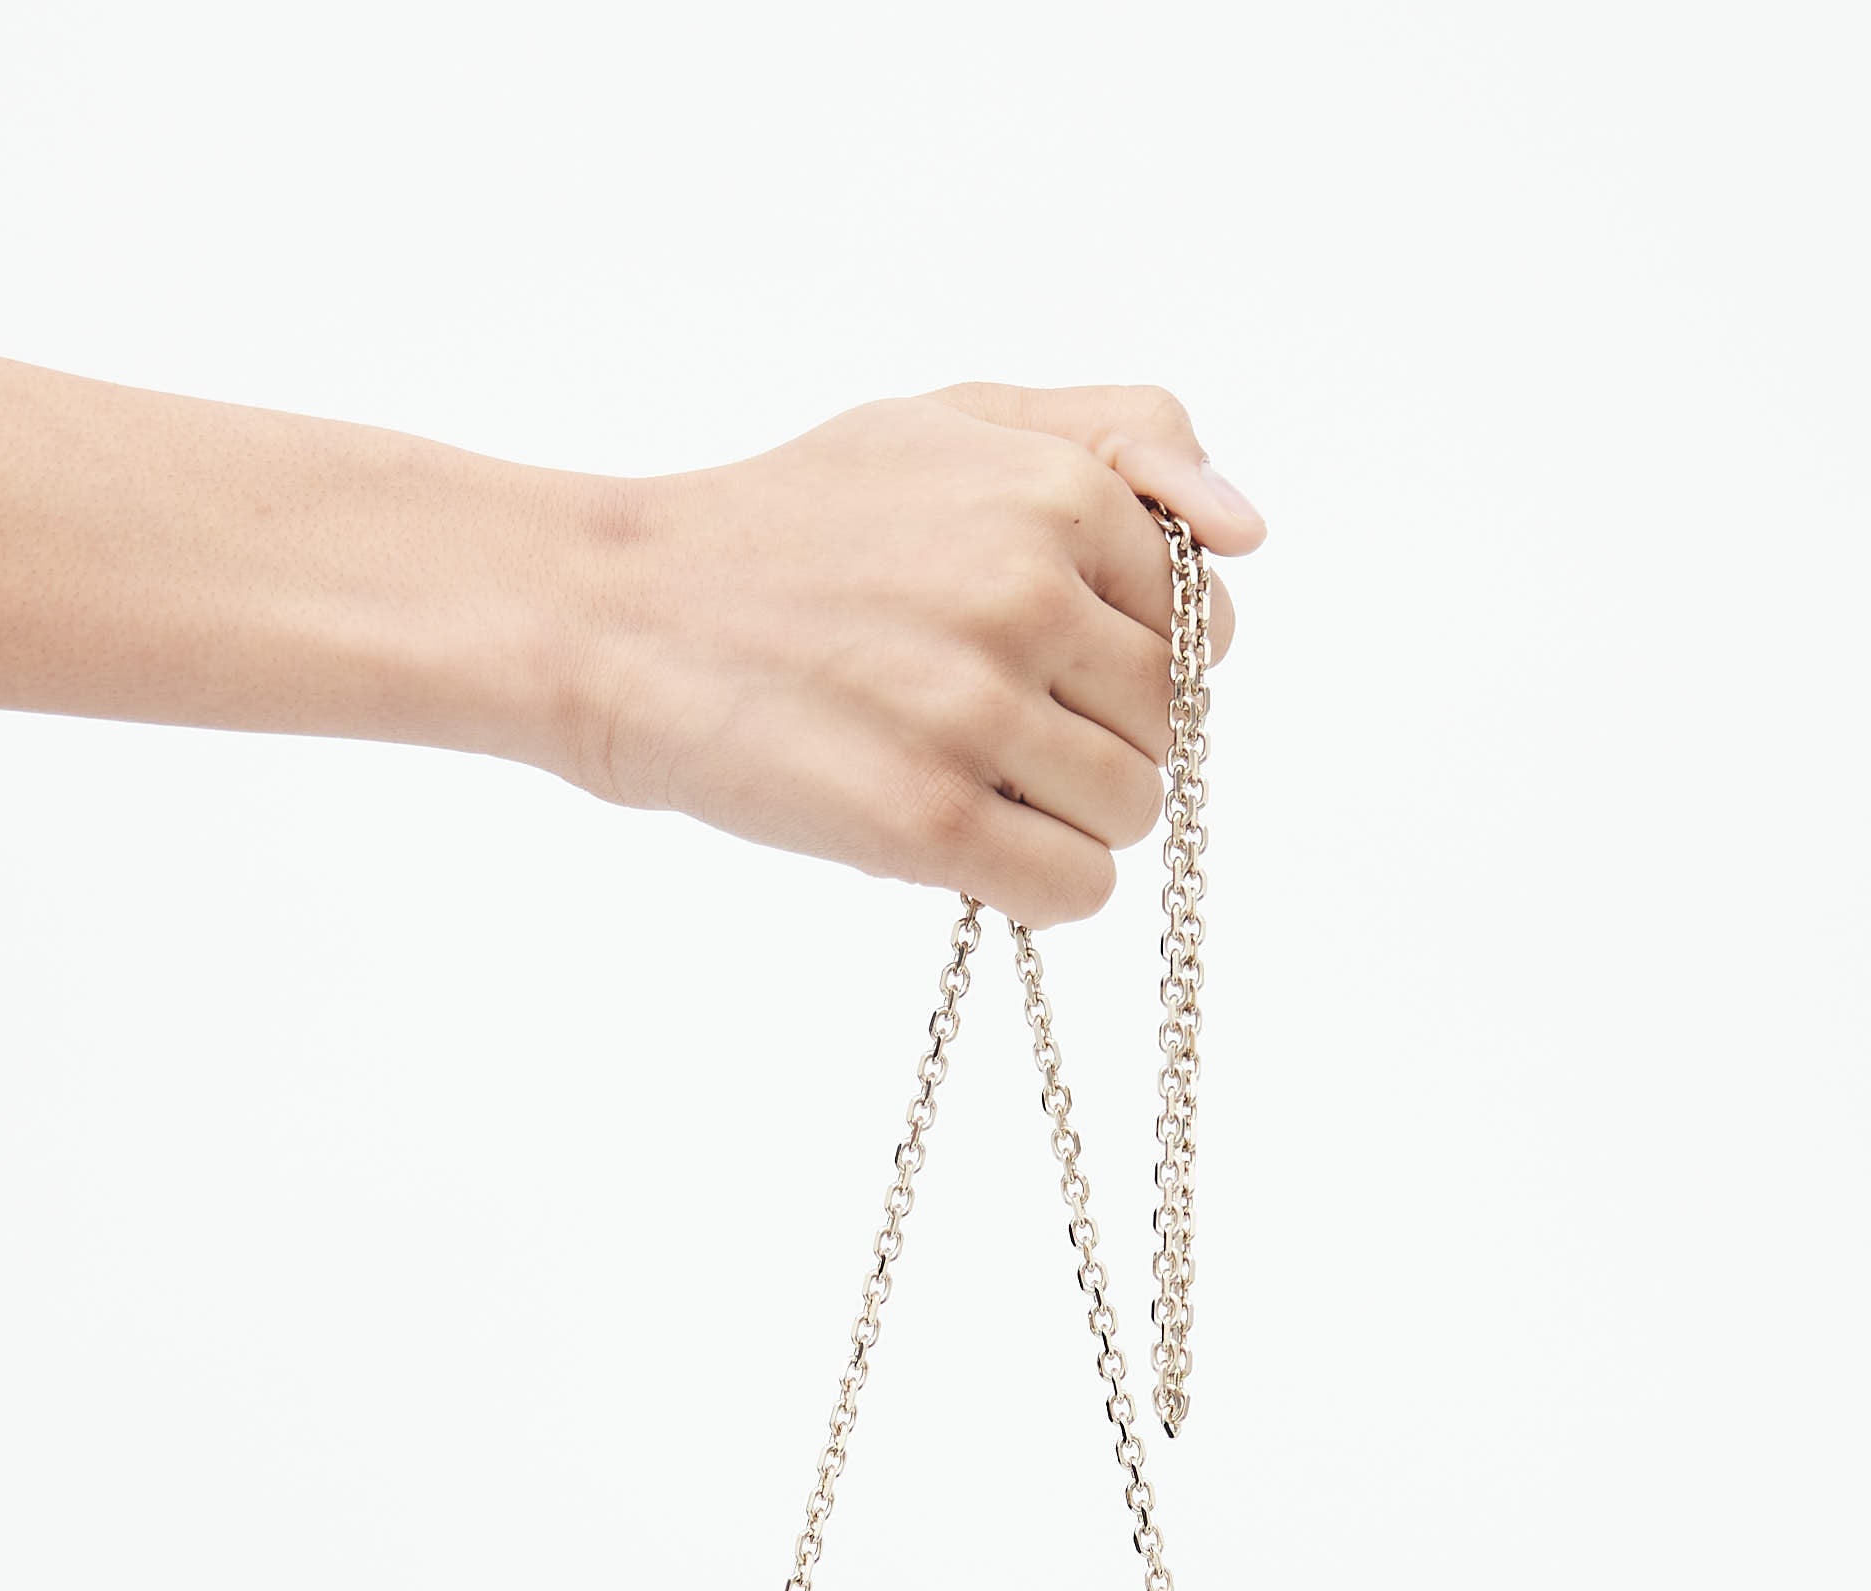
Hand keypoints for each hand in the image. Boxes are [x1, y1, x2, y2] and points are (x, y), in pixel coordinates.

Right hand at [558, 384, 1262, 926]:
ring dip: (1065, 815)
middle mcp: (1026, 595)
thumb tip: (1248, 530)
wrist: (622, 618)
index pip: (1201, 622)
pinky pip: (1073, 887)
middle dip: (1099, 734)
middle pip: (1173, 724)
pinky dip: (1035, 885)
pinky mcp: (929, 822)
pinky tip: (963, 843)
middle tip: (991, 720)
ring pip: (1133, 810)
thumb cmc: (792, 525)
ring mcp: (977, 712)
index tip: (1038, 652)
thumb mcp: (948, 422)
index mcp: (1052, 491)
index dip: (1128, 653)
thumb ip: (1118, 440)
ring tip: (967, 774)